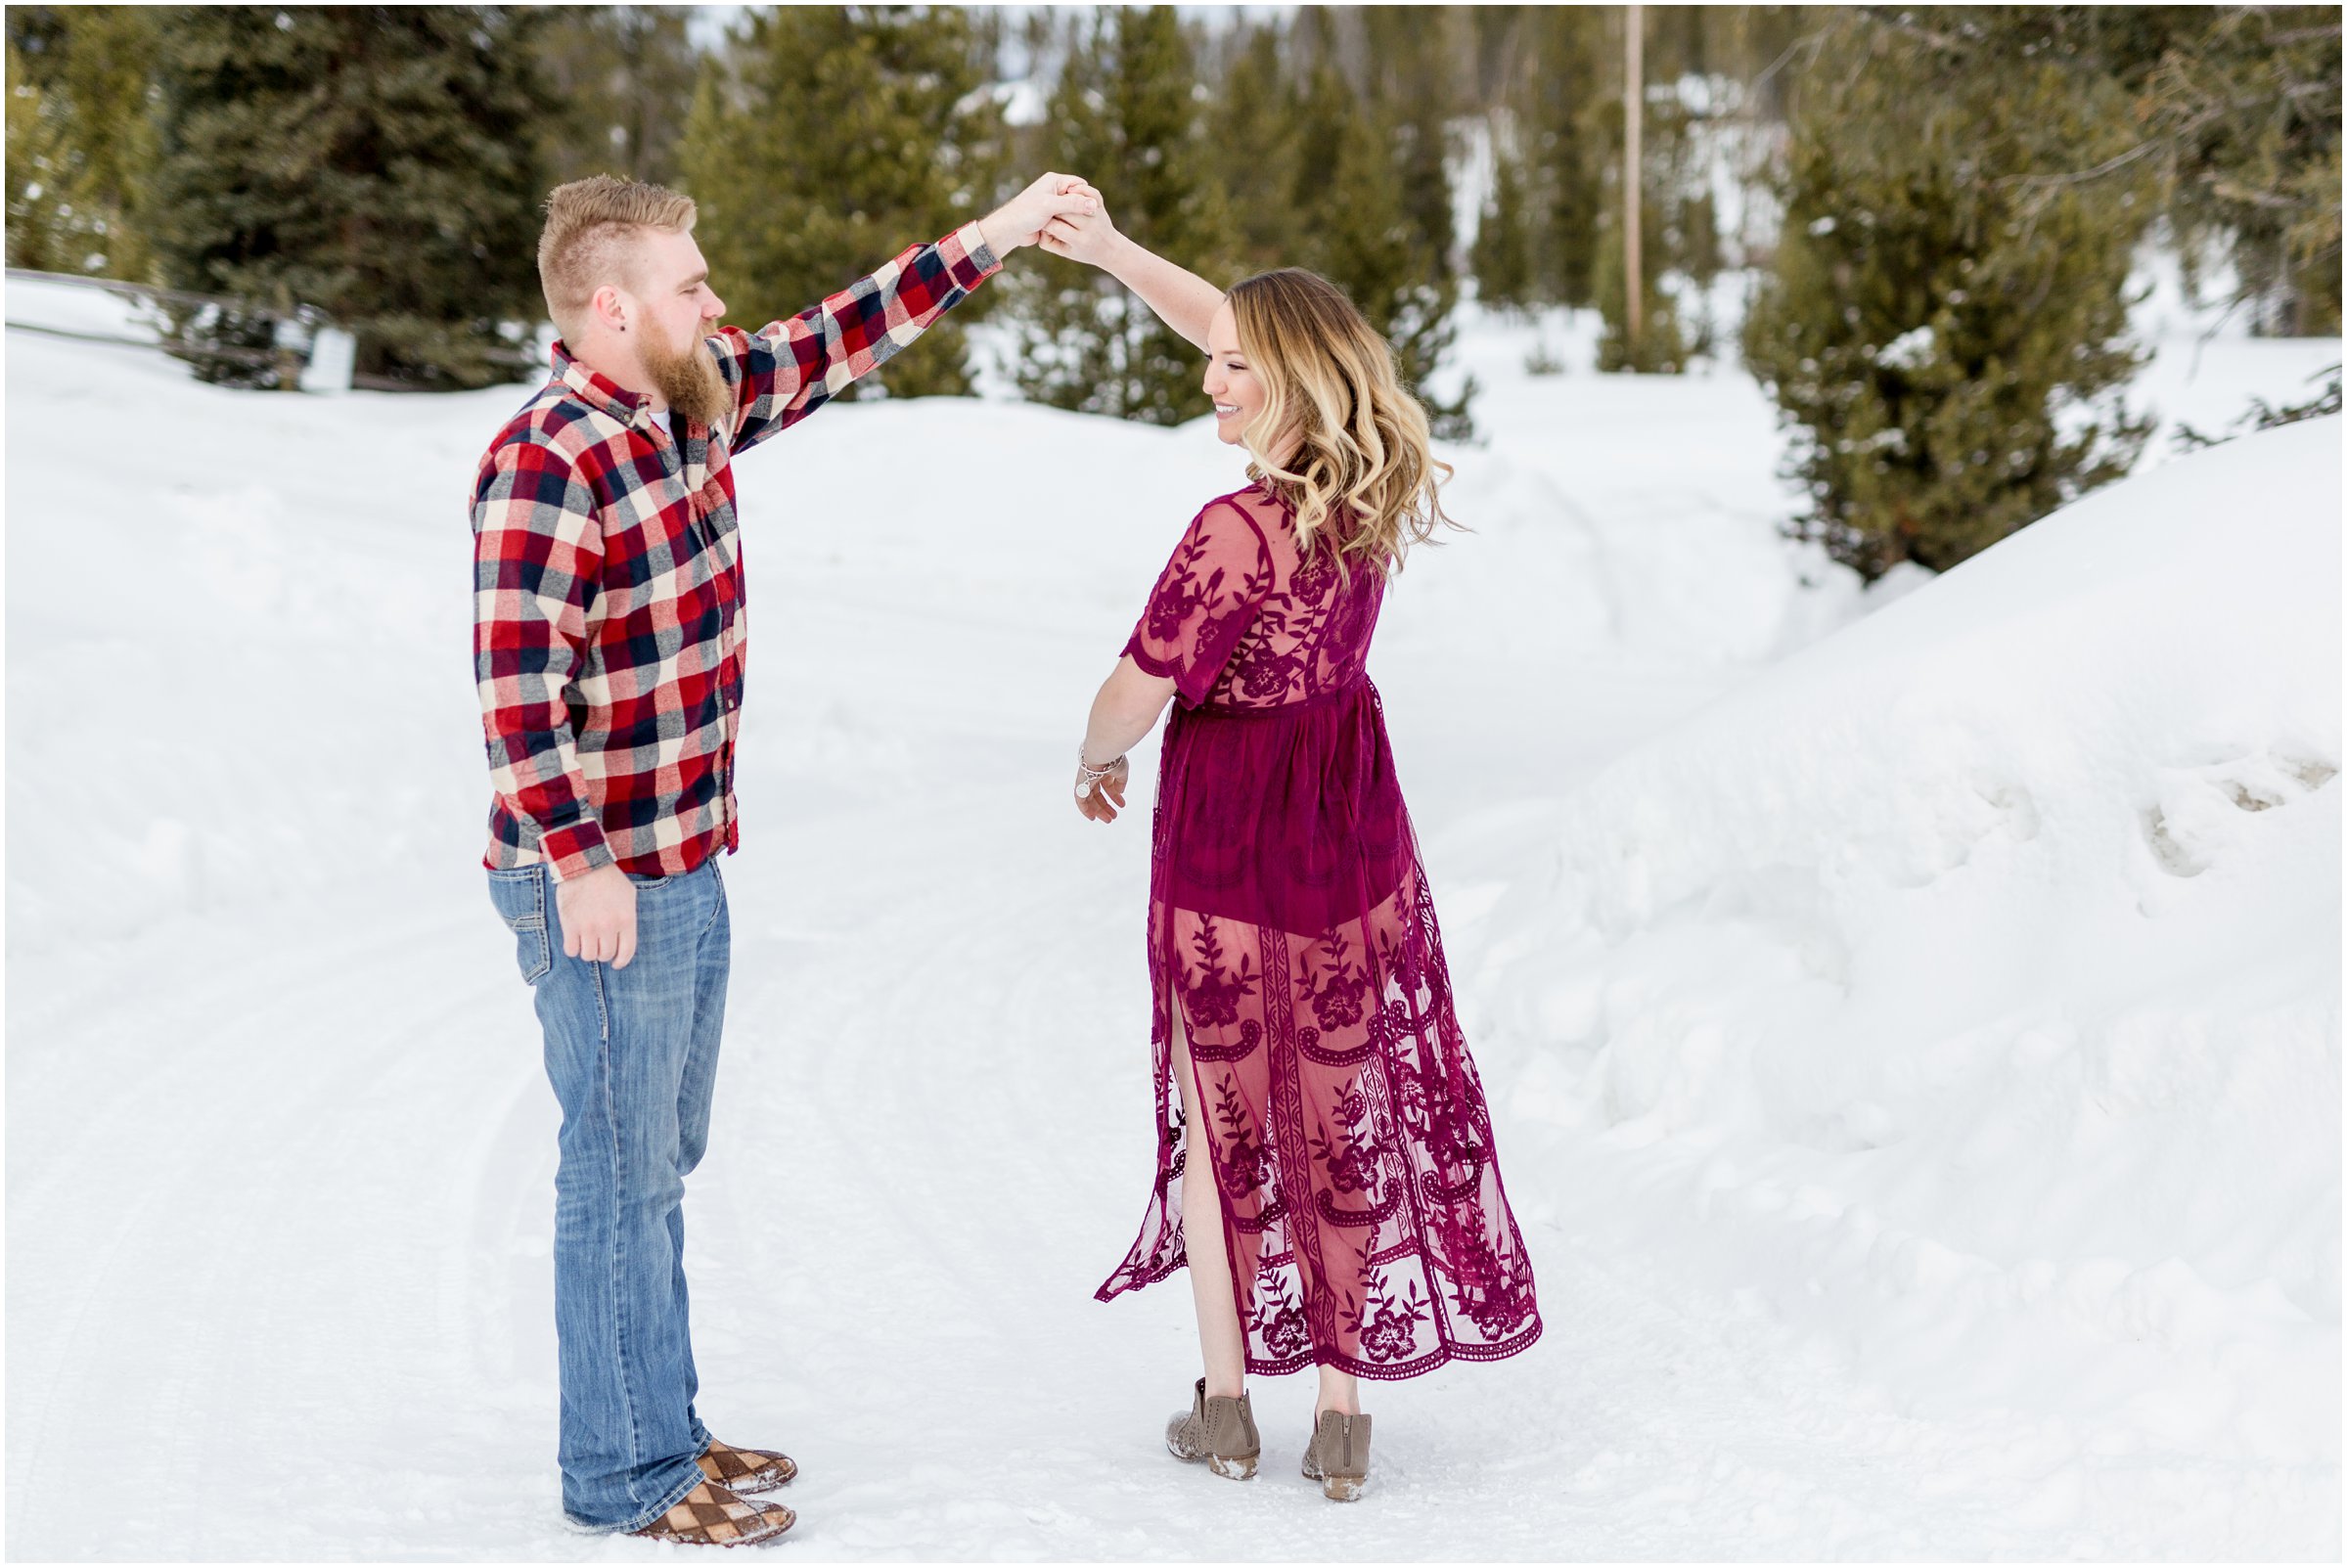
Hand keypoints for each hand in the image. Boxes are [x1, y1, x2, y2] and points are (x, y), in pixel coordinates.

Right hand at [554, 862, 637, 967]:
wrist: (585, 864)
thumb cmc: (609, 878)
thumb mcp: (629, 895)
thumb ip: (628, 918)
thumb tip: (624, 938)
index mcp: (626, 919)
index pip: (626, 951)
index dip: (621, 961)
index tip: (616, 963)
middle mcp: (608, 926)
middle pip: (605, 955)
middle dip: (603, 953)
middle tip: (599, 945)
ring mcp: (588, 927)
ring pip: (588, 956)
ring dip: (588, 951)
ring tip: (587, 941)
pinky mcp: (570, 925)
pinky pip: (571, 950)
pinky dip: (573, 948)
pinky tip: (574, 940)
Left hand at [979, 173, 1098, 254]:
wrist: (1010, 230)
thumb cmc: (1026, 214)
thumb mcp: (1050, 207)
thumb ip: (1072, 204)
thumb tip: (1094, 205)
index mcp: (1054, 181)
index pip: (1079, 184)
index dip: (1086, 196)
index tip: (1093, 210)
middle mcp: (1054, 190)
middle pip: (1077, 197)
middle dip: (1082, 208)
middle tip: (1089, 220)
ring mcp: (1053, 203)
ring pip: (1072, 210)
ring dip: (1076, 218)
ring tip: (1082, 227)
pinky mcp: (1051, 216)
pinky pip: (1066, 219)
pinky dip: (1069, 224)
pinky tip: (1074, 231)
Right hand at [1036, 185, 1120, 267]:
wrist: (1110, 249)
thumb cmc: (1082, 252)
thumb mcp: (1064, 252)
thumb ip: (1048, 242)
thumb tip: (1037, 230)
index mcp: (1079, 241)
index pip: (1055, 227)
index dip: (1044, 222)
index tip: (1038, 222)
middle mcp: (1090, 228)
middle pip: (1065, 212)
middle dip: (1052, 209)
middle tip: (1045, 210)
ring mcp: (1098, 216)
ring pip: (1076, 200)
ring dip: (1063, 197)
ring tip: (1055, 201)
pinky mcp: (1102, 206)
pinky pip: (1092, 193)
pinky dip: (1081, 189)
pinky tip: (1070, 191)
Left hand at [1074, 755, 1129, 823]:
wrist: (1101, 753)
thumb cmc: (1112, 759)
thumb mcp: (1121, 772)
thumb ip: (1121, 782)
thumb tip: (1120, 791)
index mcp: (1103, 771)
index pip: (1107, 786)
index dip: (1115, 797)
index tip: (1121, 805)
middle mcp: (1093, 776)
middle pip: (1098, 795)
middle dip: (1106, 806)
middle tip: (1114, 816)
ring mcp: (1085, 781)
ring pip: (1090, 800)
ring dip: (1099, 810)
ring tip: (1109, 819)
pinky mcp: (1079, 786)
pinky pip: (1080, 801)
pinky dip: (1085, 810)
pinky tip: (1093, 817)